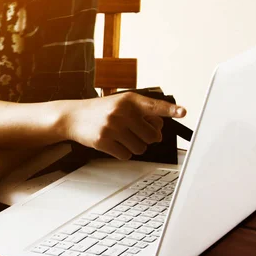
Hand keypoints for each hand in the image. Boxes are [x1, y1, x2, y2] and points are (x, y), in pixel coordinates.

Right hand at [63, 92, 186, 159]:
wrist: (72, 116)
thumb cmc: (100, 111)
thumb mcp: (120, 105)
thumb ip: (142, 114)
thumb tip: (158, 132)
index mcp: (130, 100)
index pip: (155, 106)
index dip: (170, 110)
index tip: (182, 112)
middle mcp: (122, 112)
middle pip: (152, 136)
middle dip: (146, 138)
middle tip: (133, 132)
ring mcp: (112, 126)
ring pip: (140, 148)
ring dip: (133, 146)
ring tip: (120, 136)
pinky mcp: (103, 141)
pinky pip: (125, 155)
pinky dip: (121, 152)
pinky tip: (112, 143)